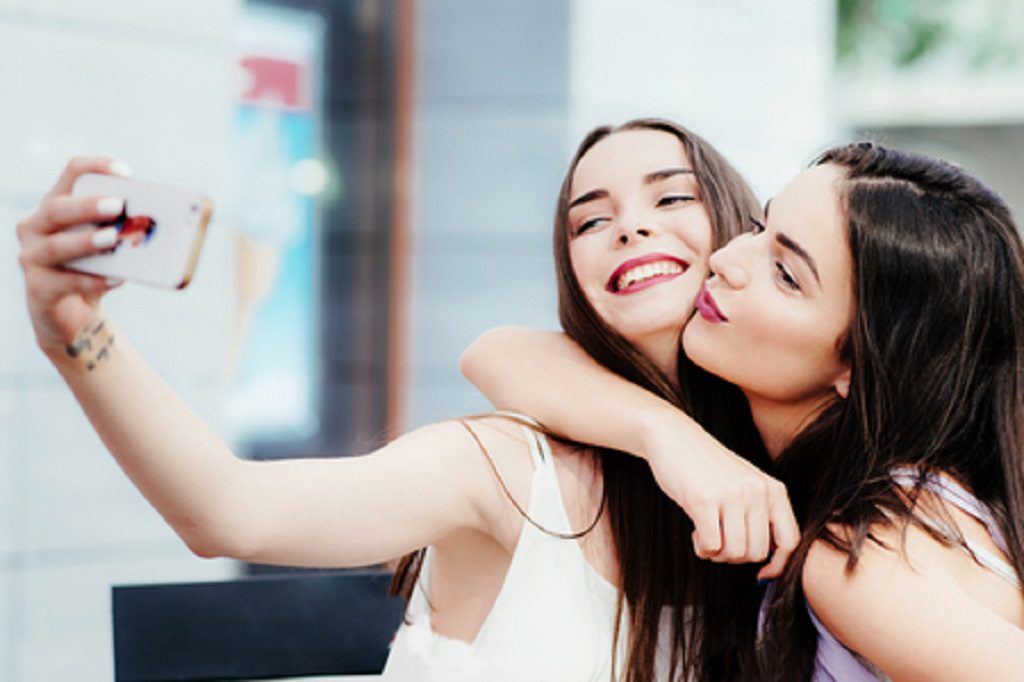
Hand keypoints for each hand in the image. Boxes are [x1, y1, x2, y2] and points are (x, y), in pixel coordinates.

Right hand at [17, 156, 132, 354]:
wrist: (72, 313)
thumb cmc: (93, 269)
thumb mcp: (108, 248)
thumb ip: (122, 233)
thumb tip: (155, 228)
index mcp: (56, 206)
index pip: (71, 174)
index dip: (95, 167)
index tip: (126, 173)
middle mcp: (36, 226)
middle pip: (57, 208)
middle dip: (87, 206)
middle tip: (117, 206)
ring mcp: (31, 257)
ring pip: (55, 246)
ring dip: (86, 242)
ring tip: (113, 239)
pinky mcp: (37, 288)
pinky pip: (64, 282)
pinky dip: (92, 280)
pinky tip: (117, 280)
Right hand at [641, 414, 798, 579]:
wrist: (675, 438)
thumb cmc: (709, 469)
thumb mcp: (746, 485)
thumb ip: (762, 515)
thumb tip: (771, 563)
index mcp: (773, 490)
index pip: (790, 541)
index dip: (778, 566)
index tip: (761, 575)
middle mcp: (757, 492)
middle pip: (756, 553)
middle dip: (736, 557)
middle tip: (720, 542)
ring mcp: (731, 495)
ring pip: (734, 553)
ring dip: (717, 553)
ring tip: (707, 535)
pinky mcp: (703, 500)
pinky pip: (711, 546)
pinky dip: (702, 548)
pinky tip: (695, 532)